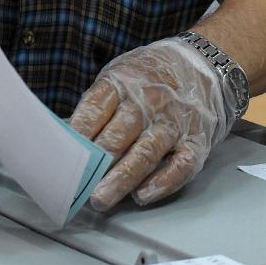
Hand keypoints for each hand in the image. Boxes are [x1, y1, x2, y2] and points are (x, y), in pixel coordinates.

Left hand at [69, 37, 232, 210]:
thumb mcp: (121, 75)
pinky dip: (162, 182)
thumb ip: (99, 105)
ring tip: (102, 198)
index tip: (61, 157)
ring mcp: (174, 122)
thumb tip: (68, 141)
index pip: (96, 108)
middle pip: (118, 135)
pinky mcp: (196, 140)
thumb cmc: (151, 78)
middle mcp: (149, 101)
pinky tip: (143, 195)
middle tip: (77, 188)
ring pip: (146, 153)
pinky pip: (181, 165)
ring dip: (122, 179)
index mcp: (124, 82)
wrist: (204, 65)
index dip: (78, 134)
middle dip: (96, 163)